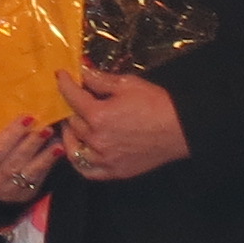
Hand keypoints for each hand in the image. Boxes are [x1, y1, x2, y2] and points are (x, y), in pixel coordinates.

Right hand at [0, 114, 65, 206]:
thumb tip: (7, 107)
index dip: (12, 133)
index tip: (28, 118)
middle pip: (13, 160)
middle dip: (32, 143)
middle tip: (47, 127)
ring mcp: (6, 192)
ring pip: (28, 172)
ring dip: (44, 155)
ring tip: (56, 141)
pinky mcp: (21, 197)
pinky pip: (36, 180)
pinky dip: (47, 166)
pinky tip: (57, 153)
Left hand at [62, 65, 191, 182]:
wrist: (182, 128)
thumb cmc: (158, 104)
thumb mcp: (128, 84)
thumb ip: (100, 79)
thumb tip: (82, 71)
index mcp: (98, 115)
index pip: (71, 97)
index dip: (64, 83)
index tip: (61, 76)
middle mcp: (97, 139)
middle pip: (72, 122)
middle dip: (71, 108)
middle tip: (74, 100)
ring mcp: (105, 158)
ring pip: (74, 148)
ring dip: (71, 134)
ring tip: (74, 125)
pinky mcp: (116, 171)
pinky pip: (87, 171)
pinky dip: (80, 161)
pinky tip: (82, 150)